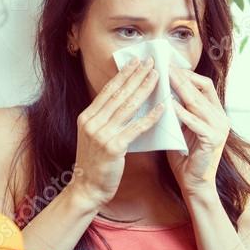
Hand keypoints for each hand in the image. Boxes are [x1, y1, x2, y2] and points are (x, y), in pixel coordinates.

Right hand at [71, 56, 164, 207]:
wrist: (87, 188)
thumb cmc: (94, 162)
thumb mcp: (93, 135)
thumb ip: (105, 118)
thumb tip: (123, 100)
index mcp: (87, 117)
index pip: (109, 90)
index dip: (123, 75)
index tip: (135, 62)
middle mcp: (93, 122)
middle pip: (119, 94)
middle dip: (136, 76)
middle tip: (151, 62)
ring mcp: (102, 134)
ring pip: (128, 106)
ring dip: (144, 89)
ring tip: (157, 76)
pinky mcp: (113, 147)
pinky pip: (136, 128)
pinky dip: (150, 116)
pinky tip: (162, 107)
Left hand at [165, 67, 230, 197]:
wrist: (193, 183)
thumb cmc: (185, 155)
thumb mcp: (181, 127)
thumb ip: (177, 109)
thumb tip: (161, 88)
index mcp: (216, 112)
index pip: (204, 84)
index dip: (187, 74)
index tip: (168, 65)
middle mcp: (221, 117)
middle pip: (201, 89)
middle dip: (181, 77)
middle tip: (164, 66)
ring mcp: (219, 129)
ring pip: (198, 103)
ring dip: (180, 89)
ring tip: (164, 79)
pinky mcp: (213, 140)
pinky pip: (195, 122)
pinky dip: (182, 112)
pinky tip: (169, 104)